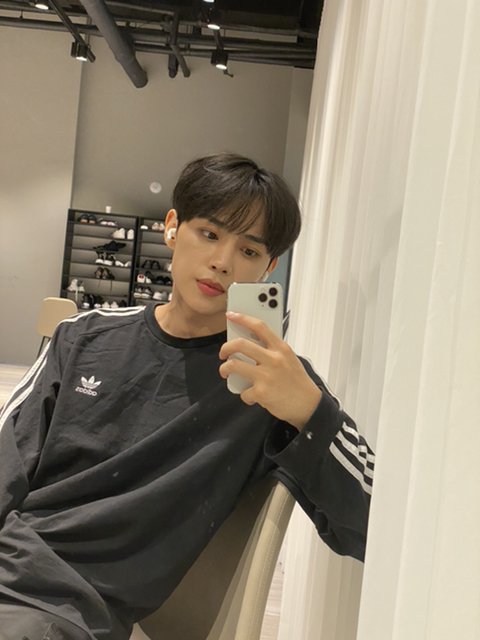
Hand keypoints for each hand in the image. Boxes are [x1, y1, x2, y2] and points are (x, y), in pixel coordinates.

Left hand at [219, 312, 321, 429]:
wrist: (308, 405)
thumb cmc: (297, 382)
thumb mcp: (289, 359)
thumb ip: (272, 351)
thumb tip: (248, 345)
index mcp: (281, 348)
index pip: (259, 326)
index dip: (243, 318)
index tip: (231, 315)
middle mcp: (274, 359)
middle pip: (240, 344)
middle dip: (225, 348)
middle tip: (223, 353)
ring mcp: (267, 376)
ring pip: (233, 365)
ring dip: (225, 369)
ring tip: (226, 372)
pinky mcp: (262, 393)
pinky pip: (243, 391)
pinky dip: (245, 395)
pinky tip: (252, 396)